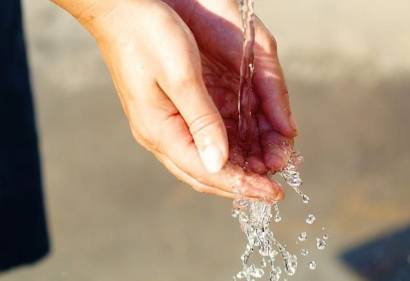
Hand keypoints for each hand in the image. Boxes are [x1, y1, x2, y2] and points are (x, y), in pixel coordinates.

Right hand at [53, 0, 295, 199]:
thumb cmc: (147, 36)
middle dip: (242, 183)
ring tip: (267, 169)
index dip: (242, 185)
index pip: (207, 172)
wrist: (120, 10)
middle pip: (205, 174)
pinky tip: (247, 149)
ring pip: (205, 160)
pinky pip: (202, 141)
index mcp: (160, 131)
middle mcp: (161, 135)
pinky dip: (228, 149)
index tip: (273, 193)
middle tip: (273, 189)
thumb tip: (219, 163)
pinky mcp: (171, 113)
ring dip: (237, 168)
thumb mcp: (181, 76)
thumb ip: (202, 121)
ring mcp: (164, 125)